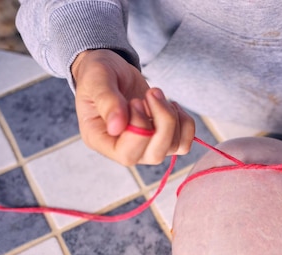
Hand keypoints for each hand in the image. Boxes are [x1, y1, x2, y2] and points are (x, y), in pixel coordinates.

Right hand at [71, 49, 194, 165]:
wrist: (112, 71)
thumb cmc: (98, 75)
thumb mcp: (97, 80)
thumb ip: (107, 101)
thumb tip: (117, 127)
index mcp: (102, 141)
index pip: (127, 154)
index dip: (139, 129)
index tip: (135, 101)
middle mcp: (125, 149)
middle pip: (155, 155)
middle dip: (162, 122)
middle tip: (151, 94)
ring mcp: (146, 146)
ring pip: (173, 147)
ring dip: (171, 116)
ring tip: (154, 93)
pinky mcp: (163, 138)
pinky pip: (184, 142)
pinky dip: (185, 122)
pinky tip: (169, 104)